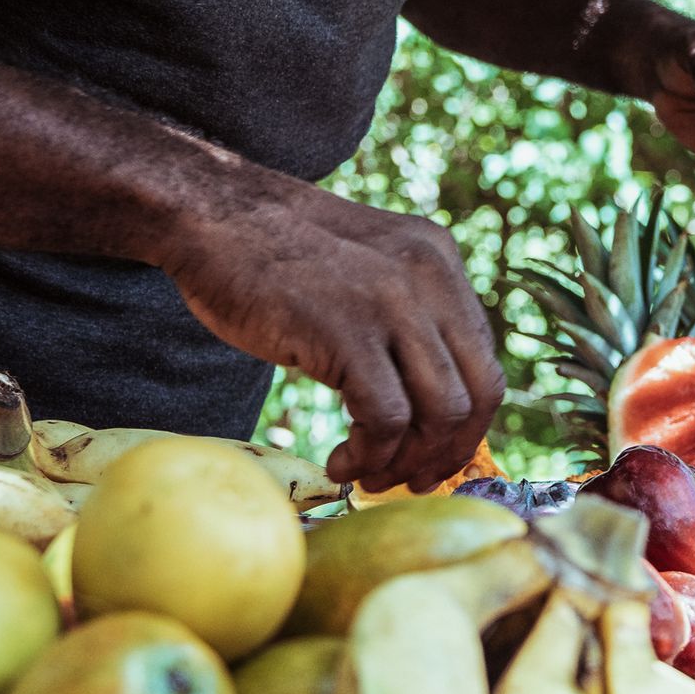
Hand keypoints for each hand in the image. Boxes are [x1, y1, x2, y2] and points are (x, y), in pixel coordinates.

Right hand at [158, 185, 502, 492]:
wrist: (210, 214)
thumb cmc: (274, 252)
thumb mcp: (364, 265)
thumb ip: (403, 310)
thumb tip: (427, 397)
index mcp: (438, 259)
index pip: (484, 360)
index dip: (466, 424)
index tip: (433, 456)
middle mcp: (429, 277)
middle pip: (479, 393)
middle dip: (448, 452)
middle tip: (409, 479)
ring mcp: (391, 303)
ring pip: (442, 412)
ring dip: (407, 461)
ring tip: (367, 473)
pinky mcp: (347, 332)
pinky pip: (386, 418)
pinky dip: (370, 455)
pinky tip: (341, 461)